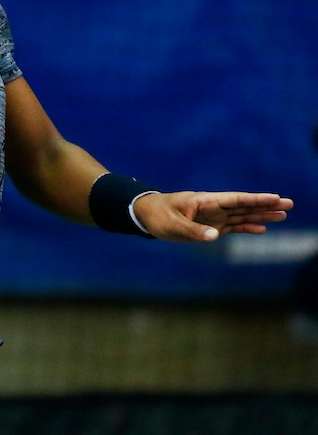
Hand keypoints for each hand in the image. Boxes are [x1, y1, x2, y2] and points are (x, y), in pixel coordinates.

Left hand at [132, 191, 293, 242]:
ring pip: (241, 215)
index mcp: (205, 201)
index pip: (235, 199)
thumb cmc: (157, 216)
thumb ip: (193, 230)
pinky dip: (246, 227)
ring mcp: (212, 217)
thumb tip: (215, 237)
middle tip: (289, 204)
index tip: (274, 197)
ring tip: (283, 215)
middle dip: (265, 205)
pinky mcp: (209, 226)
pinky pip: (232, 226)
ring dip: (261, 215)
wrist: (145, 215)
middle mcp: (212, 207)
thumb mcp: (172, 225)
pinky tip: (261, 228)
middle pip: (244, 206)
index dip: (254, 199)